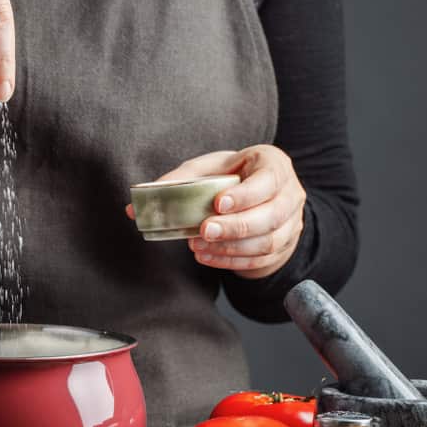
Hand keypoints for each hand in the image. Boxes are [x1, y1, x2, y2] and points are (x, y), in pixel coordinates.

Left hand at [127, 146, 305, 278]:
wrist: (257, 199)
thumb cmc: (230, 178)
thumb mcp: (206, 170)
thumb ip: (175, 183)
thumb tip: (134, 206)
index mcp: (273, 165)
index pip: (268, 179)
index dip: (245, 194)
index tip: (218, 204)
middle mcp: (290, 193)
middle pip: (271, 215)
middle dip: (235, 226)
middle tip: (204, 231)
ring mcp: (291, 223)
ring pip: (268, 241)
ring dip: (231, 248)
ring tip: (199, 246)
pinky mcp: (284, 246)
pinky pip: (262, 259)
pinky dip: (232, 261)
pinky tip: (207, 257)